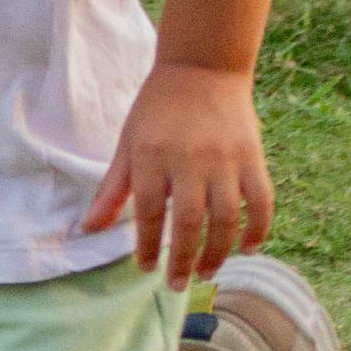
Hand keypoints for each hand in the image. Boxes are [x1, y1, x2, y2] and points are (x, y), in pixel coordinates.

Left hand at [84, 64, 271, 284]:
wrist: (201, 67)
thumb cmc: (158, 108)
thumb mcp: (128, 143)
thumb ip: (112, 189)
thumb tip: (89, 229)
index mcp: (152, 156)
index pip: (147, 212)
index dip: (146, 244)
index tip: (145, 267)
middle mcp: (189, 160)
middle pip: (187, 222)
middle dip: (182, 259)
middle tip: (178, 284)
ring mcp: (225, 159)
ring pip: (225, 218)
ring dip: (217, 252)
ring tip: (207, 272)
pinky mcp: (252, 156)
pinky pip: (260, 200)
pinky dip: (257, 228)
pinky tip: (248, 247)